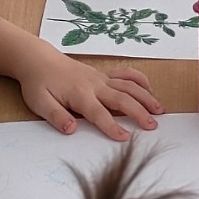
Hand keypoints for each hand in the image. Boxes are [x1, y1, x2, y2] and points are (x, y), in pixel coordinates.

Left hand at [18, 42, 163, 137]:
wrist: (39, 60)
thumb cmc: (38, 84)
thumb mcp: (40, 103)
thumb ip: (56, 116)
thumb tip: (71, 130)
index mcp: (79, 94)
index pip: (99, 114)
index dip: (112, 126)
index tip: (126, 138)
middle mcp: (95, 85)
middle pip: (122, 98)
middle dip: (139, 112)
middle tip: (153, 125)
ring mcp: (101, 78)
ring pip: (129, 86)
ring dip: (146, 97)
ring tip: (159, 110)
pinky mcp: (104, 74)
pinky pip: (126, 75)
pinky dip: (140, 80)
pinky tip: (150, 90)